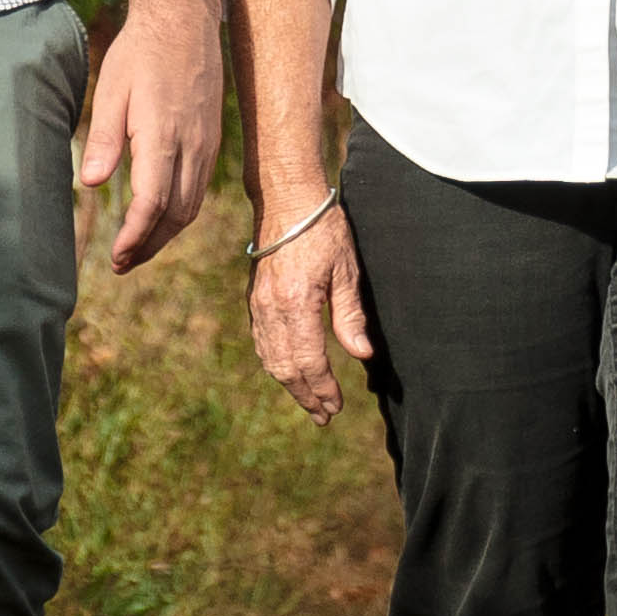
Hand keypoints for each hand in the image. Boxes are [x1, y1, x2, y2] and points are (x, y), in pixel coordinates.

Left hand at [81, 0, 227, 276]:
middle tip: (121, 264)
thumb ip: (103, 138)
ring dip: (165, 233)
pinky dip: (180, 213)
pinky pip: (199, 188)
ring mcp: (207, 144)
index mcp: (163, 134)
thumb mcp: (111, 89)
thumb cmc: (140, 52)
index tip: (116, 256)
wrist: (184, 20)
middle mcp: (192, 145)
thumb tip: (89, 183)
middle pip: (177, 214)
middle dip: (150, 245)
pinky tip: (160, 217)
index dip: (135, 236)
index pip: (153, 201)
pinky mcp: (212, 140)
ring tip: (137, 249)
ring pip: (192, 205)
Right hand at [249, 195, 368, 416]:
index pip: (309, 361)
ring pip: (270, 358)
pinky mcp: (255, 299)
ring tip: (310, 402)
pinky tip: (289, 372)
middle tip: (324, 416)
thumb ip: (350, 316)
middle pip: (285, 367)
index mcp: (296, 303)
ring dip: (290, 384)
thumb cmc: (323, 229)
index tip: (335, 406)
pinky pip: (262, 342)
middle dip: (305, 395)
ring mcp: (259, 305)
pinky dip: (276, 363)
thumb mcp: (346, 271)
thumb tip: (361, 354)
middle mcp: (272, 309)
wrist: (286, 199)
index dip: (323, 387)